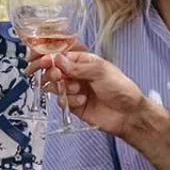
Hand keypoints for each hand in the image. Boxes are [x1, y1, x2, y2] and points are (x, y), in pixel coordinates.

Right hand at [28, 49, 150, 138]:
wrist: (128, 114)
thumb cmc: (120, 88)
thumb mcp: (100, 71)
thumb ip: (76, 66)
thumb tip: (56, 59)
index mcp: (82, 60)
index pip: (59, 55)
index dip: (47, 56)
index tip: (41, 60)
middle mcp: (75, 73)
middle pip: (51, 69)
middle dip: (51, 72)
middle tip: (57, 76)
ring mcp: (73, 89)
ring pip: (53, 85)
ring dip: (62, 87)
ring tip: (76, 89)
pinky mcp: (72, 104)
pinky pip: (60, 100)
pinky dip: (69, 100)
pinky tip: (83, 101)